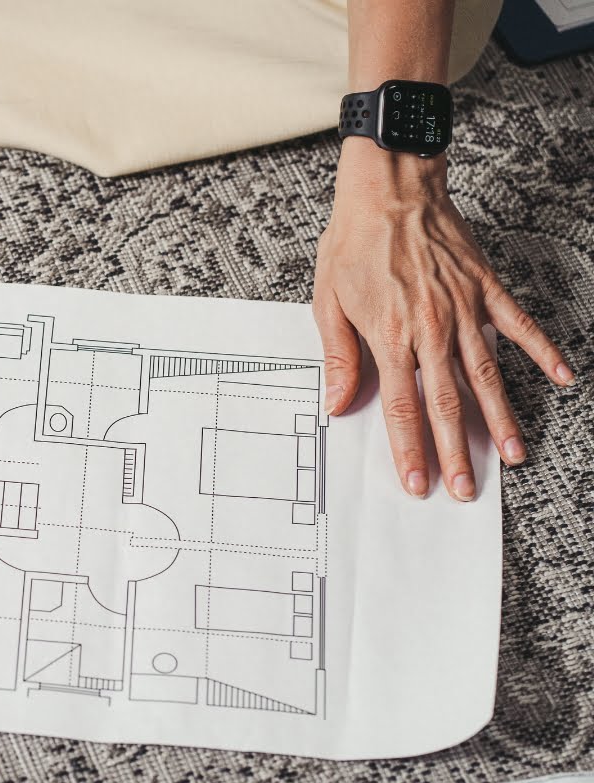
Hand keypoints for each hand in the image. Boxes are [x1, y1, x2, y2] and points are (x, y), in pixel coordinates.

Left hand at [313, 140, 574, 500]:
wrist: (389, 187)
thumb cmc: (354, 241)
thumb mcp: (328, 301)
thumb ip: (338, 356)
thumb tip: (338, 402)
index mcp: (389, 335)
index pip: (401, 406)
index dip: (410, 449)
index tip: (418, 481)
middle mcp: (431, 328)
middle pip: (447, 403)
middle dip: (456, 451)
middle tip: (465, 489)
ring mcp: (463, 308)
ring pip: (486, 376)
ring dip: (500, 419)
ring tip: (513, 456)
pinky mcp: (485, 287)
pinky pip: (519, 326)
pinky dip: (541, 352)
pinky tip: (560, 379)